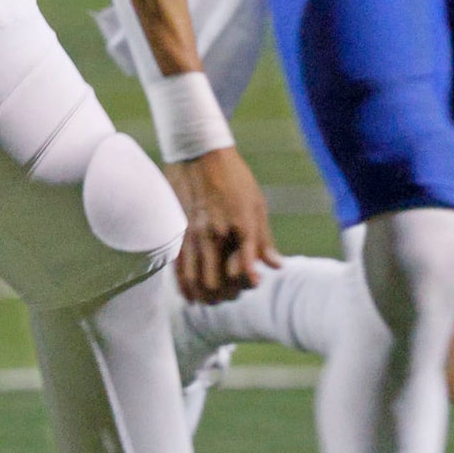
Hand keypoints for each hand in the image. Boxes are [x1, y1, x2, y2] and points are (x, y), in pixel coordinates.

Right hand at [164, 146, 281, 303]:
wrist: (198, 152)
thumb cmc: (234, 177)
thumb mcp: (257, 205)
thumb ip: (263, 240)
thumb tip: (275, 266)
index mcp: (241, 226)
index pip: (245, 271)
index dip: (249, 283)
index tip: (252, 283)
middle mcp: (216, 233)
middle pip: (219, 282)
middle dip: (227, 294)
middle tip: (232, 293)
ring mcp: (194, 233)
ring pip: (196, 280)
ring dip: (206, 295)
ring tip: (212, 300)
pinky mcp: (178, 231)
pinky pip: (178, 268)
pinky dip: (185, 287)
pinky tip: (190, 296)